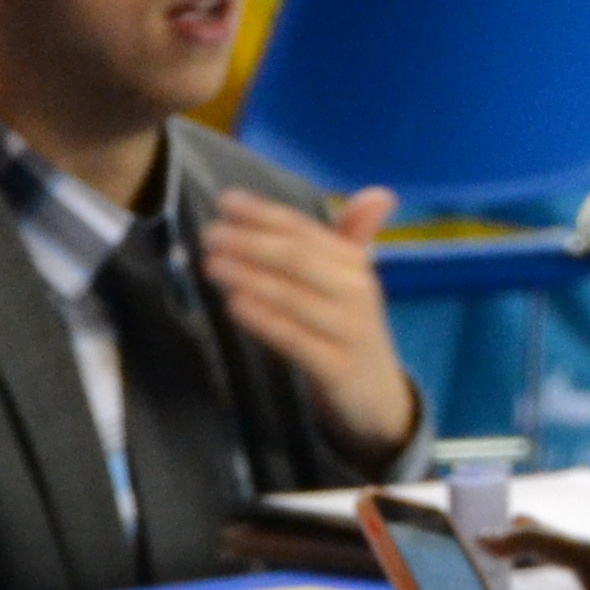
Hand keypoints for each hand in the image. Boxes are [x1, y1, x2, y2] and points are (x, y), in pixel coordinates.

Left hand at [200, 184, 423, 459]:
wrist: (378, 396)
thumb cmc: (348, 328)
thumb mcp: (350, 283)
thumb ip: (351, 237)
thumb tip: (381, 193)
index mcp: (356, 265)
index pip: (306, 231)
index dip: (265, 213)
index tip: (226, 201)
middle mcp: (357, 292)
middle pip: (298, 258)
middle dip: (251, 242)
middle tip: (209, 234)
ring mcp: (350, 331)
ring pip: (294, 297)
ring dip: (250, 276)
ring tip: (211, 263)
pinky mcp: (339, 368)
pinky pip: (296, 340)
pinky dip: (265, 320)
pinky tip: (234, 305)